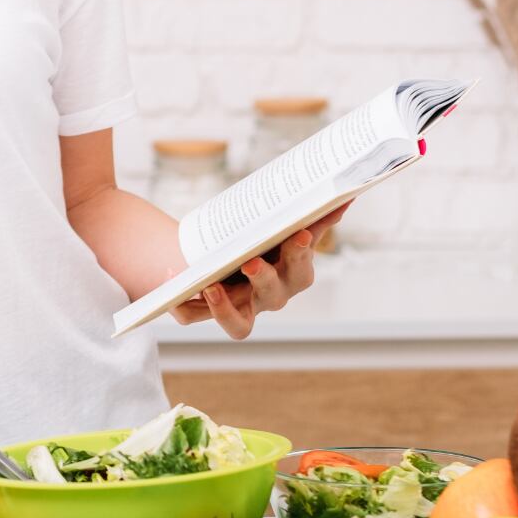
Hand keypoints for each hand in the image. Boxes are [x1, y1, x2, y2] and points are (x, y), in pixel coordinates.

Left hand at [168, 203, 349, 339]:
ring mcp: (238, 310)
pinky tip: (172, 278)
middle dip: (265, 279)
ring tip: (211, 285)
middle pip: (274, 297)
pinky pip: (192, 317)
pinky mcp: (205, 314)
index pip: (302, 273)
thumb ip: (313, 219)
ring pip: (237, 324)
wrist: (215, 254)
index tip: (297, 234)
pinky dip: (182, 304)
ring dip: (225, 308)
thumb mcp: (281, 229)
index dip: (300, 256)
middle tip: (251, 261)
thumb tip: (345, 193)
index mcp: (290, 276)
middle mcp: (267, 299)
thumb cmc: (258, 240)